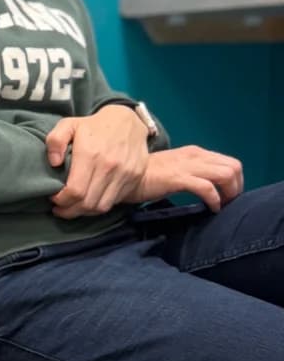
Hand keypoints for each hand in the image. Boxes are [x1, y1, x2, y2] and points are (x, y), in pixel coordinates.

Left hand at [48, 105, 149, 218]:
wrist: (128, 121)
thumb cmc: (93, 125)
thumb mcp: (68, 124)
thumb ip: (55, 140)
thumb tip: (54, 163)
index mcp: (90, 154)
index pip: (75, 190)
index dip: (61, 200)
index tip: (53, 198)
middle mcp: (109, 166)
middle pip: (87, 203)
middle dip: (69, 210)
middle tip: (59, 208)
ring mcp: (124, 174)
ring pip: (101, 206)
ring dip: (83, 212)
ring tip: (72, 208)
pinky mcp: (134, 178)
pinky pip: (113, 202)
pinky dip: (99, 207)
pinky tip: (88, 202)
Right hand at [127, 146, 242, 211]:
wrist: (123, 176)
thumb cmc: (145, 176)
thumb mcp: (174, 168)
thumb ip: (191, 171)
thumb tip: (208, 185)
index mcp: (194, 152)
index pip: (229, 162)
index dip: (234, 181)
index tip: (226, 196)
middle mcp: (194, 155)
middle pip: (233, 167)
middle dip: (236, 187)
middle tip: (227, 202)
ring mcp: (187, 165)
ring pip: (226, 174)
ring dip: (229, 193)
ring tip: (221, 205)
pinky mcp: (179, 178)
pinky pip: (208, 188)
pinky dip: (215, 200)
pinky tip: (210, 208)